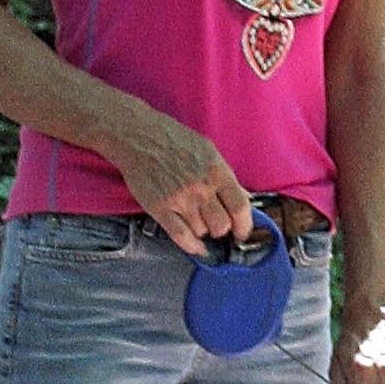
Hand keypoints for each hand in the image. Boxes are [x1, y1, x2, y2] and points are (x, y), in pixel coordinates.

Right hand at [110, 111, 251, 257]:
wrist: (139, 137)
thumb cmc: (174, 140)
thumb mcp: (209, 151)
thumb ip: (226, 176)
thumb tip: (244, 198)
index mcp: (217, 172)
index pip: (240, 208)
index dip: (245, 226)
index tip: (242, 233)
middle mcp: (201, 188)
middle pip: (222, 226)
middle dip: (222, 229)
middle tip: (216, 224)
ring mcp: (180, 200)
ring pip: (202, 232)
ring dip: (203, 231)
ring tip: (197, 220)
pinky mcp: (160, 209)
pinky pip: (181, 237)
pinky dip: (192, 246)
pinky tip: (196, 246)